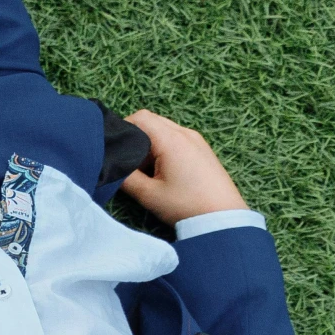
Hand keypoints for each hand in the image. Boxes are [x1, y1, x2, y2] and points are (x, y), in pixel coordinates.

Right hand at [121, 111, 248, 226]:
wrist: (221, 216)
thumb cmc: (185, 205)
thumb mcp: (148, 194)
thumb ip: (125, 177)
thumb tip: (112, 166)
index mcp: (171, 140)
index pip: (141, 117)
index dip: (123, 128)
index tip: (115, 148)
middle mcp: (185, 133)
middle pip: (152, 121)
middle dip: (135, 137)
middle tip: (128, 162)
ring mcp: (196, 139)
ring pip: (164, 130)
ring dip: (150, 144)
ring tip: (145, 170)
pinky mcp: (202, 148)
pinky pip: (176, 138)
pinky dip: (163, 148)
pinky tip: (162, 171)